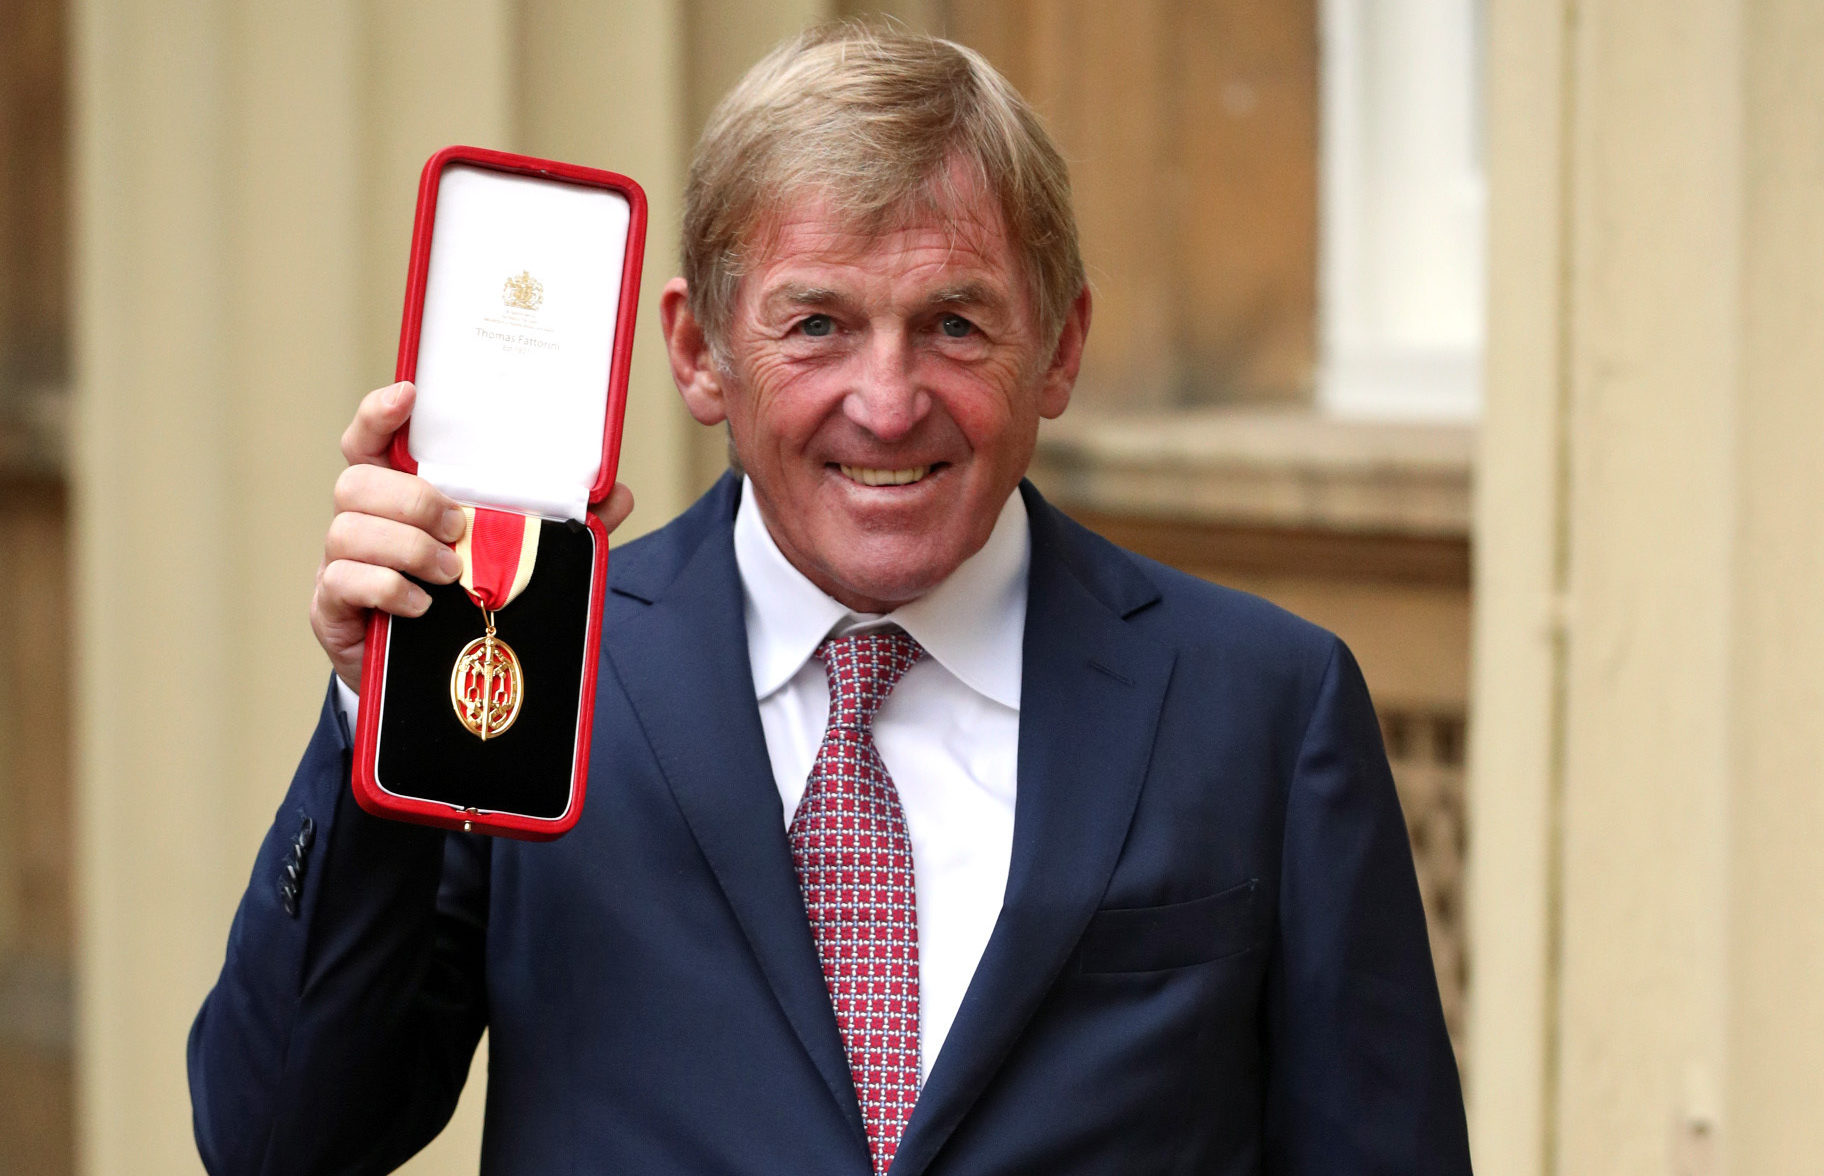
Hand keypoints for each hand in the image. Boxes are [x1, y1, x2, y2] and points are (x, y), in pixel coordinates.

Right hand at [309, 382, 636, 692]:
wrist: (431, 675)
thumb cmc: (464, 597)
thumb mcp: (513, 556)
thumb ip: (561, 524)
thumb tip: (618, 493)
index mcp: (398, 495)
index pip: (370, 440)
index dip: (378, 414)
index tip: (408, 395)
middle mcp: (362, 522)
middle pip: (356, 482)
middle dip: (412, 500)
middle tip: (459, 526)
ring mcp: (340, 564)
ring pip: (347, 529)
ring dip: (407, 546)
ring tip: (452, 573)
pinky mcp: (333, 607)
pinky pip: (343, 582)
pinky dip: (388, 587)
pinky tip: (422, 606)